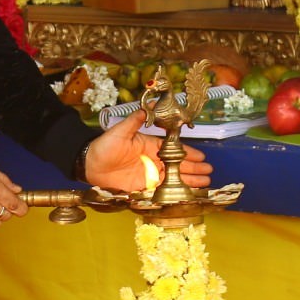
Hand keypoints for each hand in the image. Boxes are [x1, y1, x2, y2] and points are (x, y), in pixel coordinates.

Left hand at [84, 106, 210, 191]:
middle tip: (209, 172)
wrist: (89, 164)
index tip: (202, 156)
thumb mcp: (121, 131)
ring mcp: (148, 175)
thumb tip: (149, 105)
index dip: (188, 153)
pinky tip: (188, 194)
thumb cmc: (104, 146)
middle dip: (194, 168)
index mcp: (150, 146)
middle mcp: (153, 161)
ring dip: (189, 181)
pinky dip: (175, 193)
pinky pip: (162, 191)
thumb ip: (136, 120)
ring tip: (205, 183)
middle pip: (178, 165)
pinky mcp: (142, 188)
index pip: (174, 150)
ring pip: (174, 179)